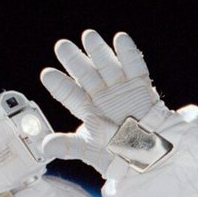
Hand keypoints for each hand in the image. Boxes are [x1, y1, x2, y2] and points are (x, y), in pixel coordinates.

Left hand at [40, 30, 161, 174]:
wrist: (152, 160)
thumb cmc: (119, 157)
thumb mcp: (92, 152)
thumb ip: (70, 146)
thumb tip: (45, 146)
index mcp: (88, 111)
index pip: (69, 94)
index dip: (59, 84)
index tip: (47, 74)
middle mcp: (102, 98)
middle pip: (85, 75)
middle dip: (74, 60)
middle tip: (62, 46)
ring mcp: (121, 91)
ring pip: (107, 66)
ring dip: (98, 51)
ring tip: (88, 36)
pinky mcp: (141, 88)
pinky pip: (135, 68)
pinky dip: (129, 54)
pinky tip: (120, 39)